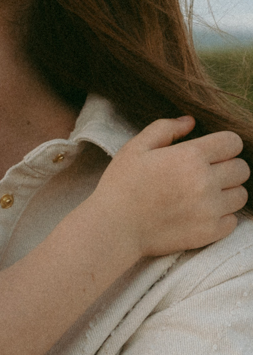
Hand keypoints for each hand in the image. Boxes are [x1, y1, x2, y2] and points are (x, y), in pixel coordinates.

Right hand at [91, 118, 247, 257]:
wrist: (114, 228)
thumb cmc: (121, 185)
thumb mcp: (136, 148)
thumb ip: (165, 129)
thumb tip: (190, 122)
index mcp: (190, 156)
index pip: (233, 143)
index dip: (224, 145)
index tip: (212, 152)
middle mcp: (205, 181)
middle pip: (242, 168)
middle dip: (227, 167)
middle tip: (206, 174)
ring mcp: (210, 209)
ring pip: (241, 194)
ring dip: (227, 192)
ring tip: (205, 194)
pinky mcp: (209, 232)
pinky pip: (233, 220)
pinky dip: (222, 216)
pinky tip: (202, 213)